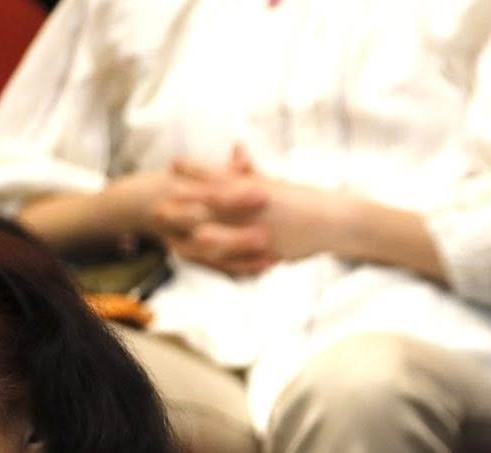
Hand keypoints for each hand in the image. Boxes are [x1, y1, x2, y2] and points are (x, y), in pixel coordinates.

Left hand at [158, 146, 352, 275]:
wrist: (334, 220)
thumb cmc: (307, 200)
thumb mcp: (278, 184)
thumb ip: (253, 171)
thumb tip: (238, 152)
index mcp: (257, 186)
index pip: (221, 175)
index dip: (195, 171)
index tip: (172, 165)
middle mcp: (253, 205)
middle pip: (210, 204)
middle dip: (183, 206)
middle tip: (155, 207)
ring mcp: (258, 227)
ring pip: (218, 231)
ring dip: (191, 234)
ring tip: (169, 237)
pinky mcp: (265, 247)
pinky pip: (235, 255)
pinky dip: (216, 258)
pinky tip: (202, 262)